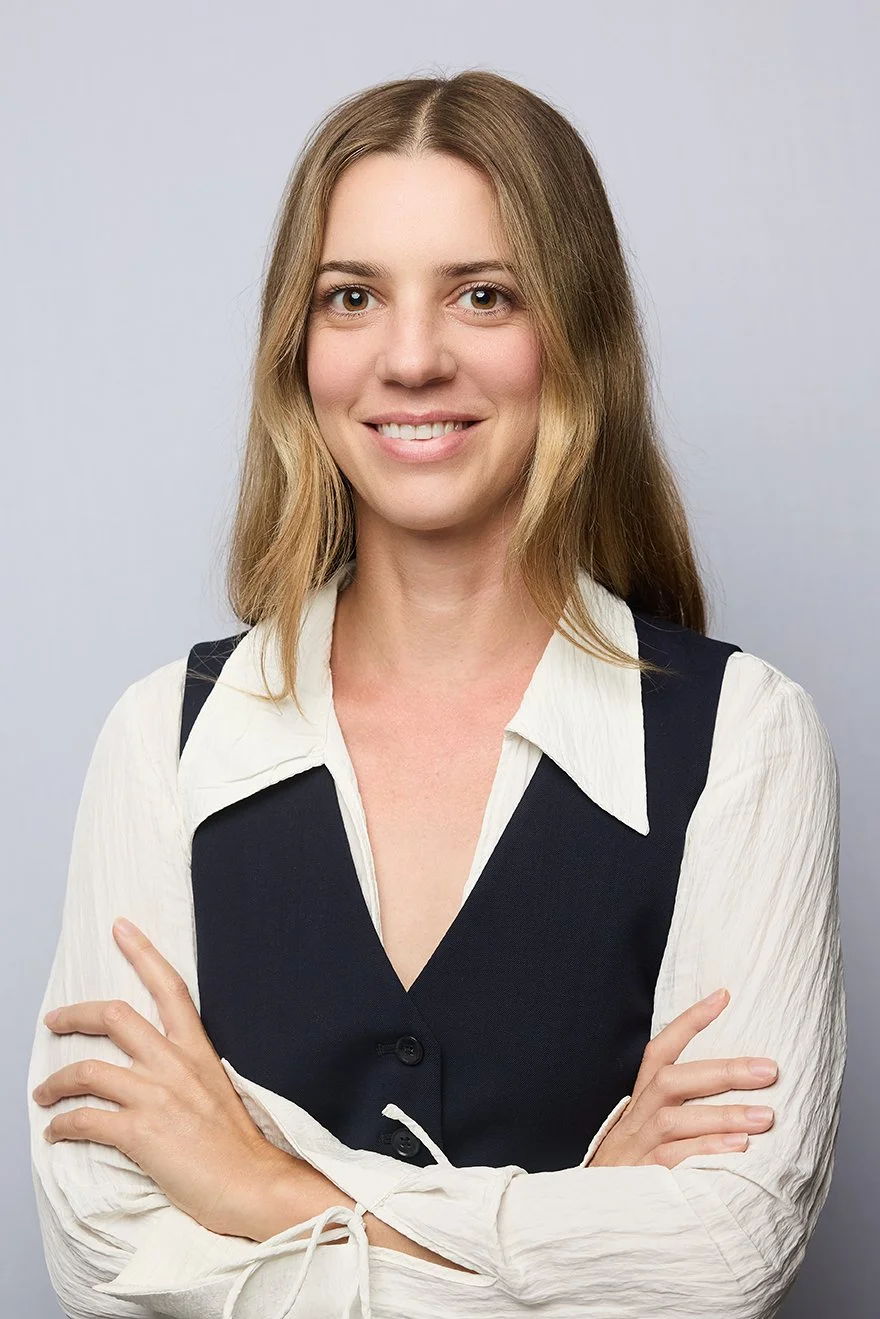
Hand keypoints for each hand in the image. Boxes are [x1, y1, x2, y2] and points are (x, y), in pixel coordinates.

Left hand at [32, 918, 295, 1238]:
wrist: (253, 1184)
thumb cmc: (238, 1147)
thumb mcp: (219, 1090)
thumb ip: (188, 1073)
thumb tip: (160, 1074)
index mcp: (197, 1050)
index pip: (169, 987)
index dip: (143, 953)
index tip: (122, 928)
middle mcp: (175, 1064)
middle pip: (115, 1016)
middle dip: (75, 1014)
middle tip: (54, 1020)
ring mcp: (156, 1096)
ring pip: (89, 1070)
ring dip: (56, 1081)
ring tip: (43, 1093)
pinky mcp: (140, 1132)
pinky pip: (85, 1120)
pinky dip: (63, 1125)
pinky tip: (57, 1132)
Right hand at [588, 988, 777, 1168]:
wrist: (586, 1220)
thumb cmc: (633, 1174)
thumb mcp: (648, 1135)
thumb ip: (683, 1115)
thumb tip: (738, 1096)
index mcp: (640, 1103)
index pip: (661, 1051)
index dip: (690, 1022)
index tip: (723, 996)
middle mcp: (636, 1119)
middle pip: (673, 1081)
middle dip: (723, 1072)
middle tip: (768, 1069)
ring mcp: (636, 1150)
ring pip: (675, 1121)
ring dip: (722, 1115)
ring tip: (765, 1117)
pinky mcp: (640, 1181)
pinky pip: (674, 1162)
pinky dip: (706, 1152)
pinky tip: (738, 1150)